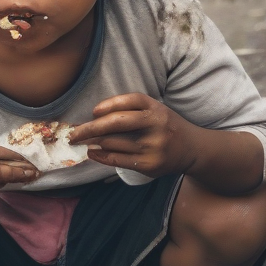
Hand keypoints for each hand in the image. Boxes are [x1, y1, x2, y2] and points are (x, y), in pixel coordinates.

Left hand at [70, 93, 194, 178]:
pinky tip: (92, 153)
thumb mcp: (155, 110)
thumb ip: (131, 110)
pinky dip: (100, 156)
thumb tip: (94, 117)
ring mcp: (152, 146)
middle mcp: (155, 125)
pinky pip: (117, 159)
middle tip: (73, 133)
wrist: (192, 149)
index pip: (129, 101)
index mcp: (156, 108)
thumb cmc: (165, 126)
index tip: (93, 111)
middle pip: (116, 123)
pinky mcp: (149, 164)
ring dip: (92, 142)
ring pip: (113, 142)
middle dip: (89, 128)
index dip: (108, 104)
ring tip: (82, 142)